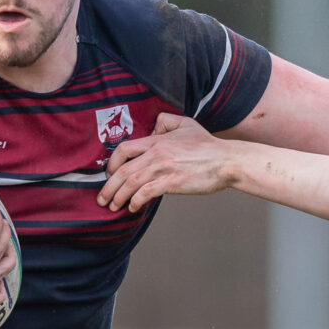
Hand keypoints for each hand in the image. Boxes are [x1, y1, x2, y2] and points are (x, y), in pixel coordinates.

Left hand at [98, 113, 234, 211]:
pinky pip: (146, 193)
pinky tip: (133, 207)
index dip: (111, 163)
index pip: (124, 149)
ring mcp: (163, 168)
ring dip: (118, 197)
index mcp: (157, 140)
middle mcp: (156, 154)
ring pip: (131, 184)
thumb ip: (167, 121)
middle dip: (108, 187)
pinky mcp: (172, 183)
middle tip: (103, 198)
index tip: (109, 175)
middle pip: (123, 171)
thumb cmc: (208, 146)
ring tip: (113, 207)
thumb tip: (153, 126)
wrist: (226, 161)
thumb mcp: (187, 124)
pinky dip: (135, 201)